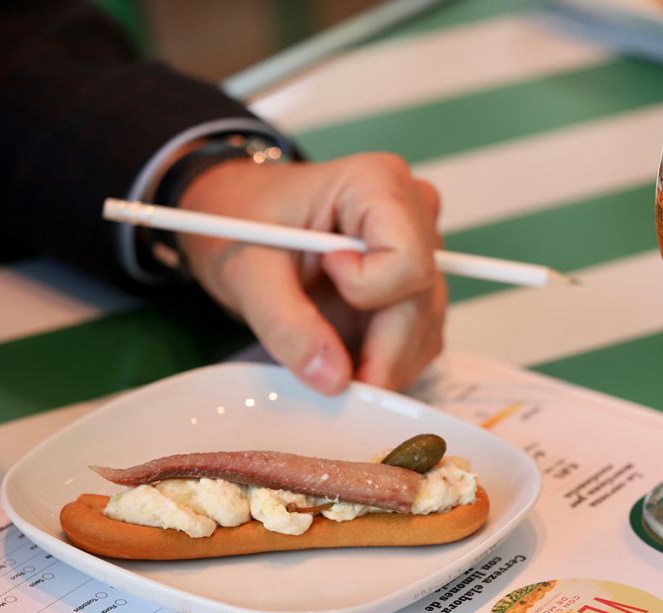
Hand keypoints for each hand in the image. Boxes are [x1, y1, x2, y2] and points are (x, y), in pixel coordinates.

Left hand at [175, 152, 445, 394]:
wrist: (237, 221)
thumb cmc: (241, 220)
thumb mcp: (248, 270)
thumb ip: (286, 325)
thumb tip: (332, 378)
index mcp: (377, 184)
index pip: (408, 262)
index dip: (367, 291)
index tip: (325, 277)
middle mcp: (412, 213)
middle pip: (422, 302)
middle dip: (379, 351)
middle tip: (331, 377)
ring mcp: (419, 251)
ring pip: (425, 328)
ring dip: (383, 361)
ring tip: (328, 356)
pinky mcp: (413, 287)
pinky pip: (418, 338)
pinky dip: (384, 361)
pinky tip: (345, 354)